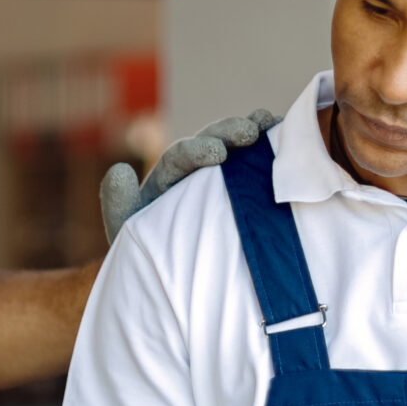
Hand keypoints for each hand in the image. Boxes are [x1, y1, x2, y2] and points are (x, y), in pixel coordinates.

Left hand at [99, 110, 283, 246]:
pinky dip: (271, 144)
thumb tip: (118, 169)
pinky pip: (257, 160)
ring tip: (271, 122)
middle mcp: (193, 173)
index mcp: (166, 179)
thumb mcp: (126, 232)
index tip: (218, 153)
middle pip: (210, 141)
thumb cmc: (148, 257)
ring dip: (254, 129)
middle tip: (249, 132)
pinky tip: (288, 134)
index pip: (179, 157)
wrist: (171, 282)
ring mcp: (221, 179)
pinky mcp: (244, 189)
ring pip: (236, 146)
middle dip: (229, 132)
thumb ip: (118, 202)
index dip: (197, 151)